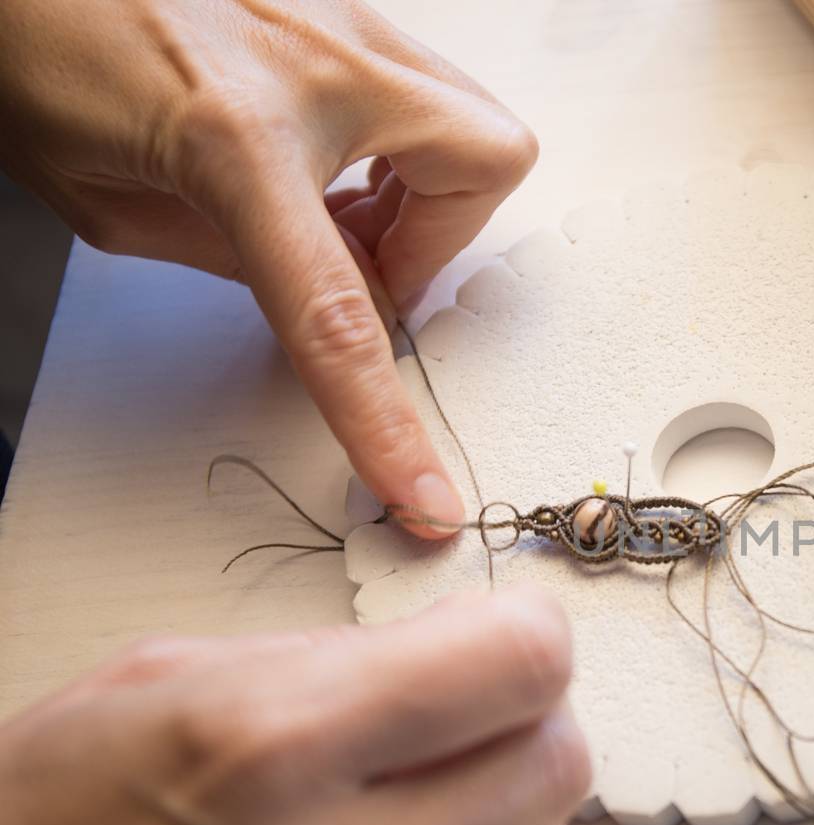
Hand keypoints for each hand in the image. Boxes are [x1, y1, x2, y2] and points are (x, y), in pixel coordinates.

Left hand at [0, 0, 539, 533]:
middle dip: (445, 235)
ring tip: (339, 205)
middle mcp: (310, 59)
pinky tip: (325, 149)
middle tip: (373, 263)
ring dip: (424, 187)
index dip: (383, 421)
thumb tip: (334, 291)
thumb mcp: (108, 201)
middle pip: (481, 168)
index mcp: (233, 135)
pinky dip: (397, 135)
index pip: (337, 312)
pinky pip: (418, 81)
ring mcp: (333, 13)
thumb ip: (235, 260)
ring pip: (468, 119)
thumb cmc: (28, 45)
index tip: (423, 499)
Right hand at [0, 586, 588, 824]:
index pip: (515, 669)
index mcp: (267, 744)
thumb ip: (333, 660)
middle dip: (534, 721)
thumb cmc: (26, 824)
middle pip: (556, 771)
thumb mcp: (162, 682)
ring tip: (432, 792)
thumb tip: (461, 644)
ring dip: (508, 814)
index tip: (510, 636)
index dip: (529, 638)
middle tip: (480, 709)